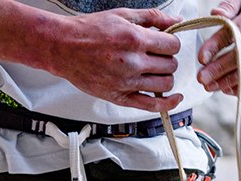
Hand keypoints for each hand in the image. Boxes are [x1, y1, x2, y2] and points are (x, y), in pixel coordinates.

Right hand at [47, 9, 183, 111]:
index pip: (172, 45)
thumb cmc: (89, 30)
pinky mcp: (119, 96)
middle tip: (156, 55)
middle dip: (167, 59)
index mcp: (134, 39)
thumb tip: (177, 20)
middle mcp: (132, 62)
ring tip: (154, 70)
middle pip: (170, 65)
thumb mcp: (122, 15)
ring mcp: (126, 82)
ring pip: (165, 84)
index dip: (171, 43)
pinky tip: (175, 98)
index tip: (164, 43)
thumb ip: (153, 17)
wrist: (63, 47)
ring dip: (165, 76)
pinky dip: (168, 103)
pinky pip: (151, 105)